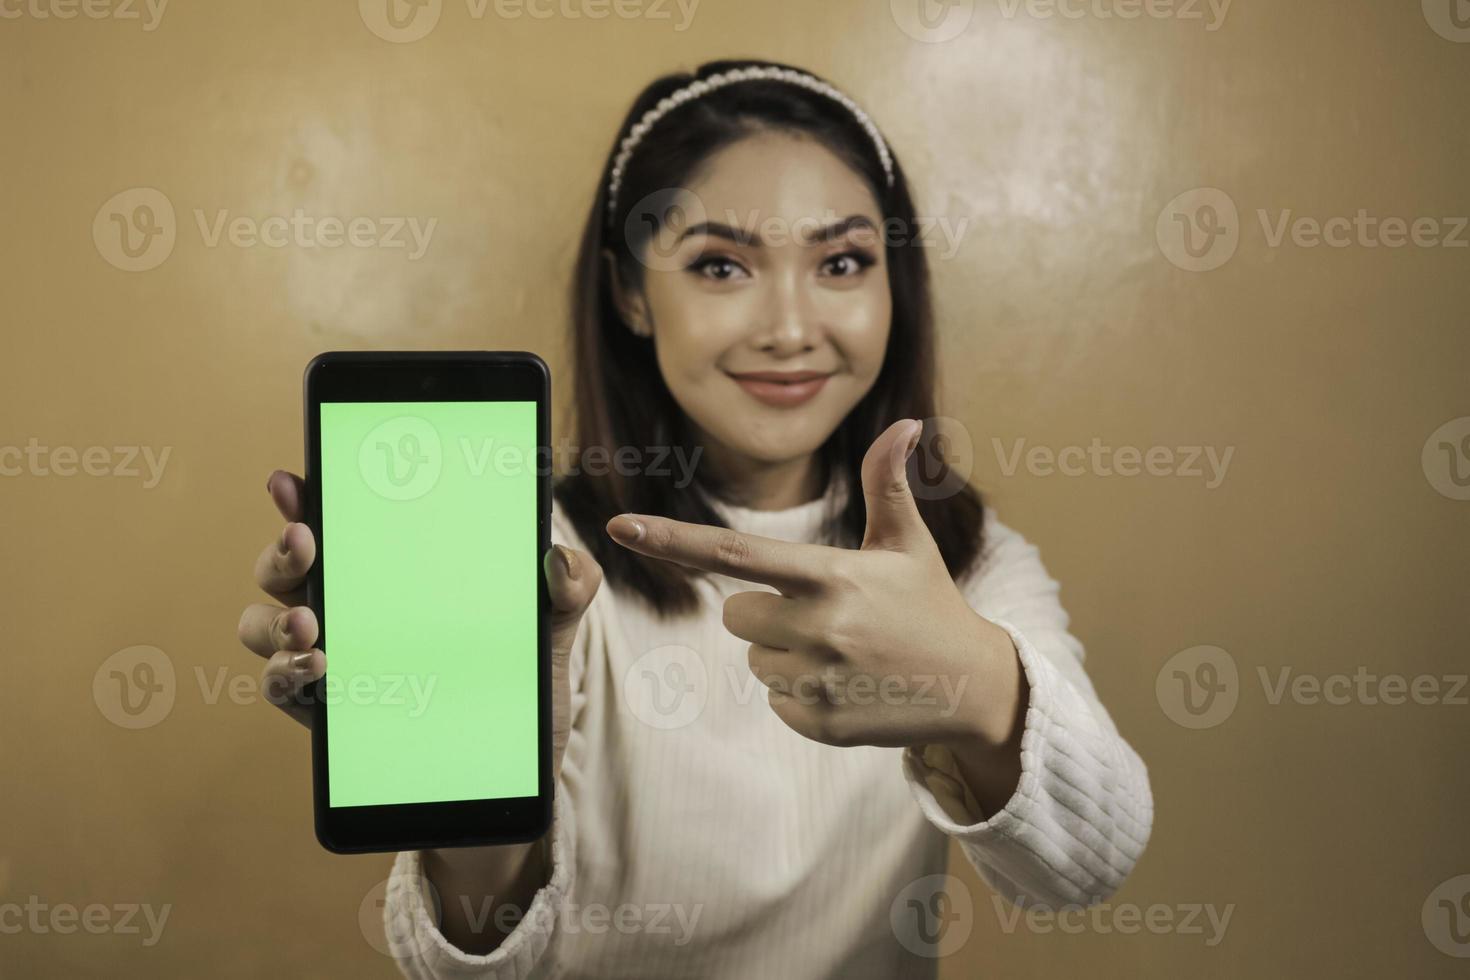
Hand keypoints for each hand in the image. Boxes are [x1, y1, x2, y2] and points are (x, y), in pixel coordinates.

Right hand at [236, 470, 601, 785]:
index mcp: (387, 564)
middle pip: (282, 564)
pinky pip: (278, 683)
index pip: (333, 517)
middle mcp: (343, 601)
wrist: (514, 760)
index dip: (302, 494)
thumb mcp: (552, 622)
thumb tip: (558, 558)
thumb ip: (568, 584)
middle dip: (282, 548)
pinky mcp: (322, 707)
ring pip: (262, 622)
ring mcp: (325, 653)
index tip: (293, 480)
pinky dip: (285, 672)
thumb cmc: (519, 671)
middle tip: (304, 542)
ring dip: (275, 618)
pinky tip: (318, 666)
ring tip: (309, 625)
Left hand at [604, 420, 1024, 757]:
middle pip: (736, 615)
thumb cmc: (929, 604)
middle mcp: (819, 629)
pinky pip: (775, 701)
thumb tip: (904, 423)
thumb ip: (887, 483)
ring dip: (786, 653)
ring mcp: (818, 682)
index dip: (671, 539)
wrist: (972, 687)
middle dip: (766, 610)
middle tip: (826, 614)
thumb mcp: (907, 543)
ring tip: (846, 652)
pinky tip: (849, 685)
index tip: (618, 527)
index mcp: (832, 577)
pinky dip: (801, 693)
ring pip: (755, 659)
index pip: (733, 555)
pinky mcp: (819, 724)